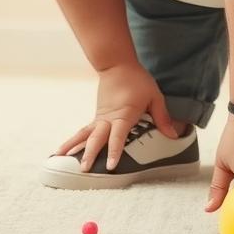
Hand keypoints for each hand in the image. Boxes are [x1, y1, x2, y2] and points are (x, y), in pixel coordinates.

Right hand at [53, 61, 179, 171]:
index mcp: (124, 114)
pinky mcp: (97, 116)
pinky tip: (65, 150)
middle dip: (90, 153)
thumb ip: (162, 116)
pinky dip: (74, 140)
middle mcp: (108, 118)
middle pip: (96, 137)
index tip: (110, 165)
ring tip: (60, 158)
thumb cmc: (137, 80)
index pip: (118, 136)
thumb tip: (174, 135)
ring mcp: (100, 117)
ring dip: (73, 146)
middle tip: (83, 169)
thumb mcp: (154, 96)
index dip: (114, 150)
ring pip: (85, 134)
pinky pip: (84, 130)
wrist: (117, 64)